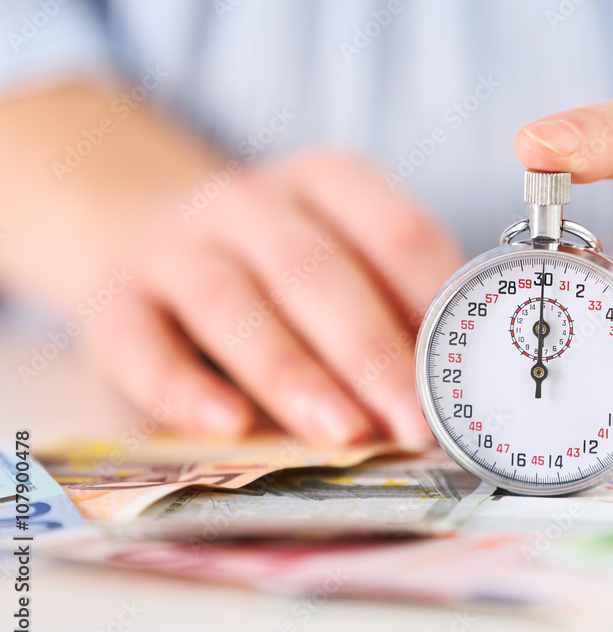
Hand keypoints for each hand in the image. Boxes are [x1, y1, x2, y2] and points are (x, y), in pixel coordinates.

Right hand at [83, 152, 461, 449]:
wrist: (147, 237)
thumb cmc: (275, 269)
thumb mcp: (340, 260)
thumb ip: (390, 310)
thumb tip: (450, 388)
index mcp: (325, 182)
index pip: (394, 232)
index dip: (434, 302)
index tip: (464, 370)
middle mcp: (248, 203)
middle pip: (317, 273)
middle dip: (372, 354)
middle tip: (415, 422)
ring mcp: (174, 248)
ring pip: (233, 305)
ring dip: (294, 375)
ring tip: (344, 434)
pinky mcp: (114, 304)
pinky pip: (142, 345)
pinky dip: (185, 389)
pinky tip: (231, 428)